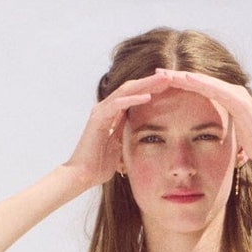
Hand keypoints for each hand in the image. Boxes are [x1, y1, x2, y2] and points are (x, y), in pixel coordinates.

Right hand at [64, 72, 172, 188]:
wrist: (82, 175)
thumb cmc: (100, 164)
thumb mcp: (121, 146)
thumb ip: (127, 134)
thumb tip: (143, 133)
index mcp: (112, 114)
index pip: (134, 95)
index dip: (151, 89)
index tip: (169, 85)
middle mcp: (106, 108)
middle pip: (131, 88)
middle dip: (150, 81)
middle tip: (169, 76)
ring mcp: (101, 111)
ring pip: (125, 91)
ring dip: (145, 85)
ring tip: (162, 80)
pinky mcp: (98, 118)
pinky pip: (117, 104)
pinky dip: (133, 99)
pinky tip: (148, 96)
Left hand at [146, 66, 251, 167]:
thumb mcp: (232, 138)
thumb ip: (224, 135)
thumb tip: (215, 146)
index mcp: (227, 99)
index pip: (199, 90)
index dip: (180, 85)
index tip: (161, 84)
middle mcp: (231, 92)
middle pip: (199, 82)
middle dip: (177, 77)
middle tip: (157, 72)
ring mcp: (236, 94)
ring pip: (205, 82)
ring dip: (185, 77)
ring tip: (166, 73)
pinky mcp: (240, 99)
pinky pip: (217, 89)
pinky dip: (202, 83)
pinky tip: (188, 79)